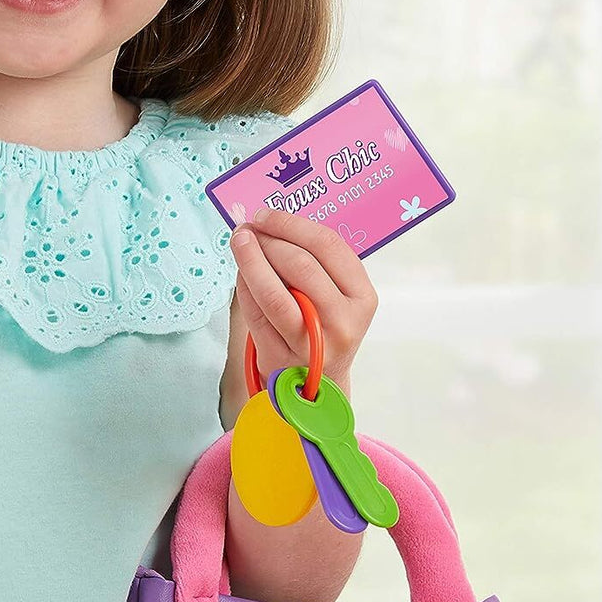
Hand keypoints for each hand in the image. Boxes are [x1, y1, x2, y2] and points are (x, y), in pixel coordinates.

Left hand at [230, 207, 377, 393]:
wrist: (317, 387)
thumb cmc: (323, 329)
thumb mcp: (336, 297)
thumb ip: (314, 262)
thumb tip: (268, 223)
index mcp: (362, 297)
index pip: (328, 246)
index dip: (292, 225)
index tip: (266, 215)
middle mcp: (343, 321)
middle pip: (300, 265)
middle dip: (268, 240)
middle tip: (247, 229)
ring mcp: (312, 343)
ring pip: (274, 292)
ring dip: (250, 260)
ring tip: (238, 242)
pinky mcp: (281, 357)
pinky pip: (255, 314)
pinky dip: (243, 288)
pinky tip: (240, 273)